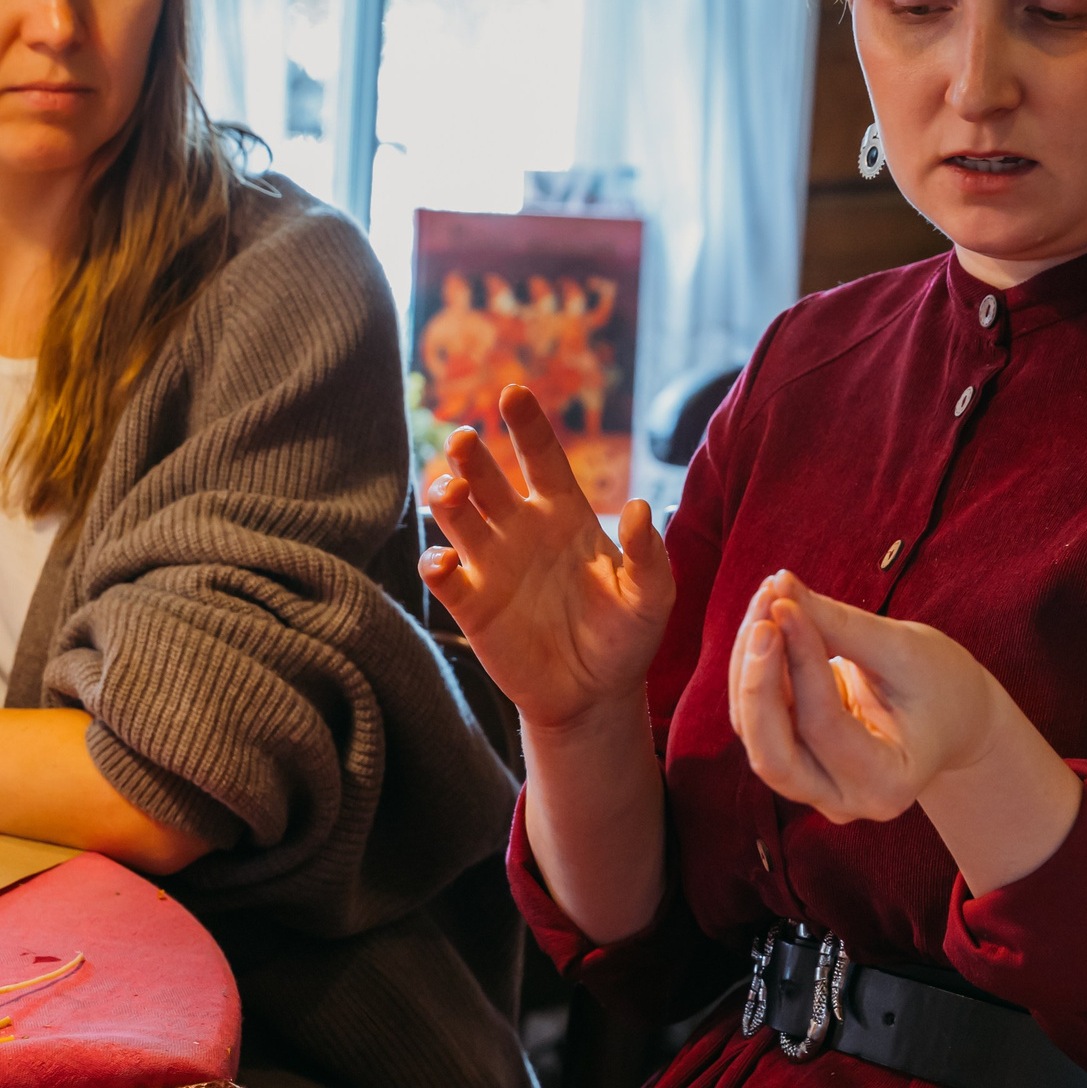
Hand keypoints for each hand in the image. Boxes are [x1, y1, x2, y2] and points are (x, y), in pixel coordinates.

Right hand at [419, 385, 673, 733]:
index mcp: (565, 516)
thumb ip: (649, 554)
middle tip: (465, 440)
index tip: (513, 392)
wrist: (594, 695)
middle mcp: (522, 530)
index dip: (527, 425)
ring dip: (446, 497)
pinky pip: (443, 574)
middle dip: (471, 455)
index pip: (542, 458)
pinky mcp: (471, 604)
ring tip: (451, 492)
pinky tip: (447, 561)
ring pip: (456, 516)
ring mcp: (492, 564)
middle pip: (487, 478)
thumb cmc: (626, 637)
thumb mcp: (651, 597)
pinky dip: (436, 562)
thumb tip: (641, 506)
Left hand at [730, 571, 1013, 823]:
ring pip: (754, 732)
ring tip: (770, 598)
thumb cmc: (941, 685)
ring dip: (750, 662)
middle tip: (765, 610)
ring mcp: (812, 788)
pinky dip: (756, 666)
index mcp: (885, 785)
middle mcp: (842, 800)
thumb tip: (781, 589)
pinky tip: (769, 620)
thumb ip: (842, 626)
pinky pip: (755, 717)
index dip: (800, 659)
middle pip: (771, 753)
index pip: (823, 725)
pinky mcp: (792, 761)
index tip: (787, 601)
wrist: (952, 717)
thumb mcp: (904, 651)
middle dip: (756, 679)